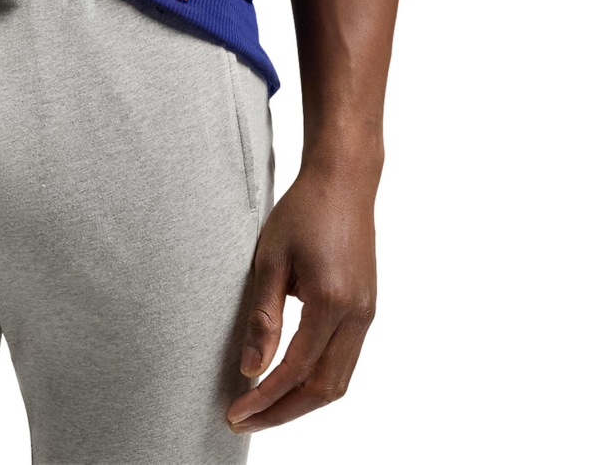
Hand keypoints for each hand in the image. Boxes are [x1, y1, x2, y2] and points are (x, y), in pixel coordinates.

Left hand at [226, 167, 376, 432]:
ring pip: (339, 381)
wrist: (343, 181)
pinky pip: (345, 361)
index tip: (234, 413)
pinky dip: (317, 381)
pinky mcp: (366, 310)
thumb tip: (250, 369)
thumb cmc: (303, 211)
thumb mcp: (270, 258)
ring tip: (263, 408)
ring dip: (302, 402)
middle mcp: (356, 316)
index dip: (264, 398)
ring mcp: (366, 314)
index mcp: (331, 302)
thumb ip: (262, 317)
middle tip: (244, 420)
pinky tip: (289, 381)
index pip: (295, 370)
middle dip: (283, 413)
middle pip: (324, 389)